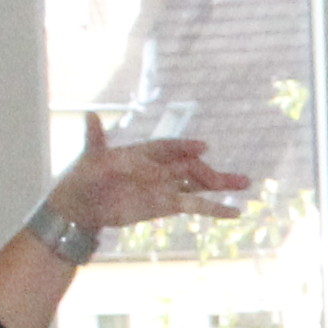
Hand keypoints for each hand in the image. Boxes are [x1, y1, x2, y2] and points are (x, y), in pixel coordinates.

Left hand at [45, 112, 248, 238]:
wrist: (82, 205)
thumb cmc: (83, 177)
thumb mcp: (88, 158)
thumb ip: (95, 139)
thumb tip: (89, 115)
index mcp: (142, 152)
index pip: (168, 147)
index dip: (185, 147)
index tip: (202, 148)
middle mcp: (159, 167)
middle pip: (189, 167)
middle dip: (208, 172)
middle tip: (224, 180)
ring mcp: (165, 186)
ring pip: (198, 184)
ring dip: (221, 184)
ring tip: (245, 183)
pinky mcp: (167, 205)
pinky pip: (194, 206)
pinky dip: (214, 209)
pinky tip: (234, 213)